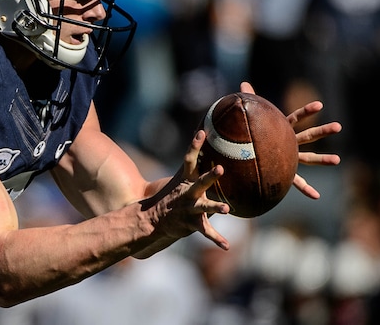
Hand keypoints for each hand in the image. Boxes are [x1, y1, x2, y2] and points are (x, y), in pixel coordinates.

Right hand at [140, 130, 230, 254]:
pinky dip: (217, 239)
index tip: (202, 133)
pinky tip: (227, 246)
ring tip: (227, 209)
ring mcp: (189, 208)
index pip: (189, 159)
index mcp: (185, 179)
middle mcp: (187, 192)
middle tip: (220, 169)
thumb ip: (195, 162)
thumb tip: (202, 137)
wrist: (153, 218)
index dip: (195, 145)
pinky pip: (206, 232)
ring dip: (215, 207)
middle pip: (199, 182)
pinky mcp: (192, 224)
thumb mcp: (181, 176)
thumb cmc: (173, 194)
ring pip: (204, 207)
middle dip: (209, 176)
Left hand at [239, 82, 341, 199]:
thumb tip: (243, 84)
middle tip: (338, 126)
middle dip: (322, 131)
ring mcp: (289, 158)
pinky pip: (296, 182)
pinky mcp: (284, 172)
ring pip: (308, 158)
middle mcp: (288, 143)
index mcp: (280, 130)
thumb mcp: (249, 118)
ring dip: (322, 159)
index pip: (295, 118)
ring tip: (337, 159)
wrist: (244, 157)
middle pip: (308, 136)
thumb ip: (248, 100)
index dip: (306, 111)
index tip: (320, 105)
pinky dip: (306, 188)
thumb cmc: (247, 135)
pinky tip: (317, 196)